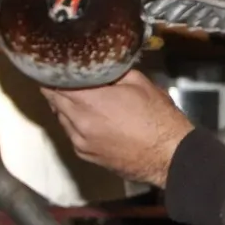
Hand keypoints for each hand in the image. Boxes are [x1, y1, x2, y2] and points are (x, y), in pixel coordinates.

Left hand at [41, 69, 194, 187]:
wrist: (169, 156)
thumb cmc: (158, 118)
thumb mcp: (140, 83)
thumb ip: (114, 73)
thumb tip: (101, 69)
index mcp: (90, 101)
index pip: (55, 84)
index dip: (54, 74)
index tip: (57, 68)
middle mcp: (79, 123)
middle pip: (54, 102)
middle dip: (58, 90)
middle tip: (66, 80)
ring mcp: (80, 142)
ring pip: (62, 119)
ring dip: (67, 108)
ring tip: (80, 100)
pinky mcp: (86, 156)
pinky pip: (72, 135)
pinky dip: (76, 125)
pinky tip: (91, 120)